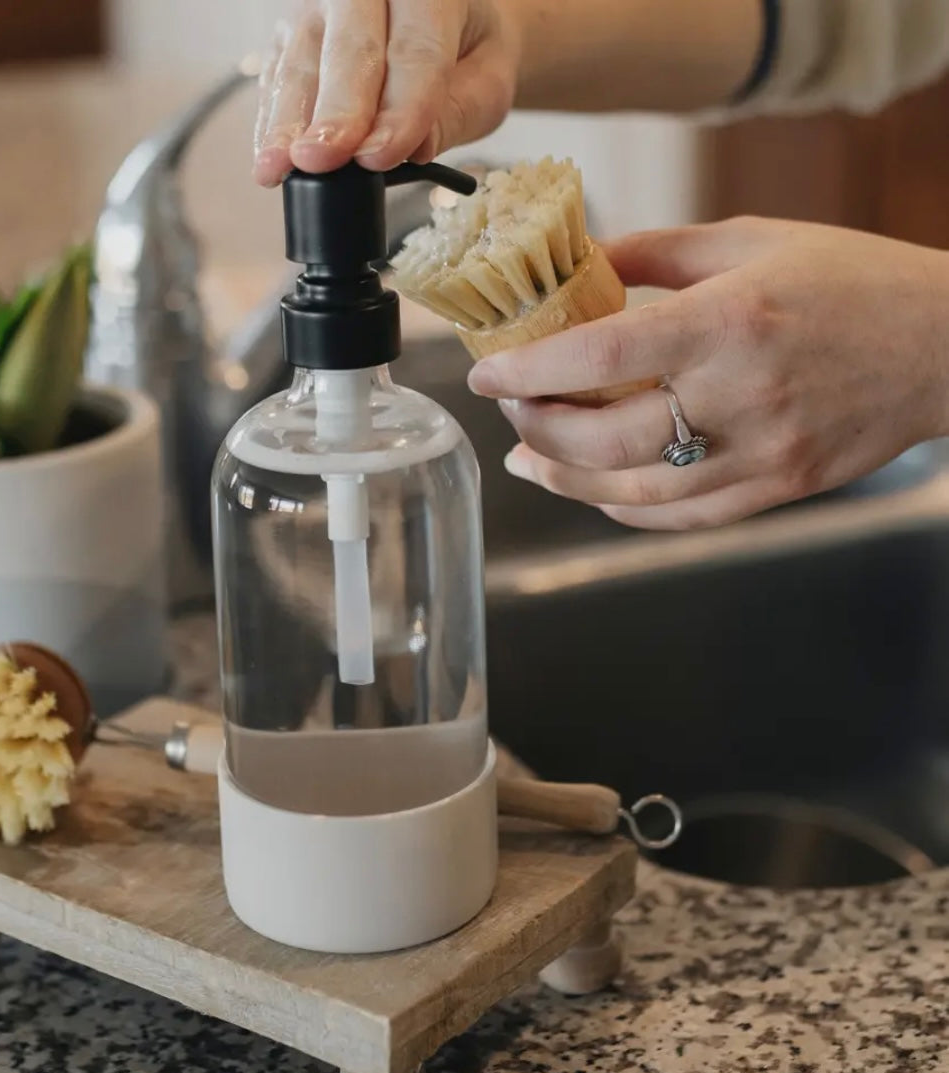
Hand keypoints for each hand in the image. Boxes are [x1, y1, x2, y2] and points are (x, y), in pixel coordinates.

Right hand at [253, 0, 520, 186]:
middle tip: (322, 159)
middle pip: (348, 51)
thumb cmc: (470, 47)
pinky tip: (268, 161)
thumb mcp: (488, 79)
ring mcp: (319, 4)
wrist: (445, 16)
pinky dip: (272, 124)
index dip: (399, 109)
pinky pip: (276, 78)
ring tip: (279, 167)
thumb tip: (413, 149)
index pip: (414, 51)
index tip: (381, 157)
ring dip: (289, 123)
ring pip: (302, 63)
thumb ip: (458, 113)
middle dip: (336, 113)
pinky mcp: (290, 33)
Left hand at [467, 216, 948, 528]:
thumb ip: (658, 251)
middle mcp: (739, 396)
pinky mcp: (775, 490)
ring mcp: (759, 454)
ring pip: (631, 491)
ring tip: (530, 459)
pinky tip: (594, 490)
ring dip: (564, 480)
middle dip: (536, 427)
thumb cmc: (853, 283)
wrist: (945, 345)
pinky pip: (679, 517)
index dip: (527, 370)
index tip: (485, 373)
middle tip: (512, 409)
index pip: (599, 355)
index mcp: (728, 321)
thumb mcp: (753, 239)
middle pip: (602, 439)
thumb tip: (583, 258)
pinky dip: (623, 508)